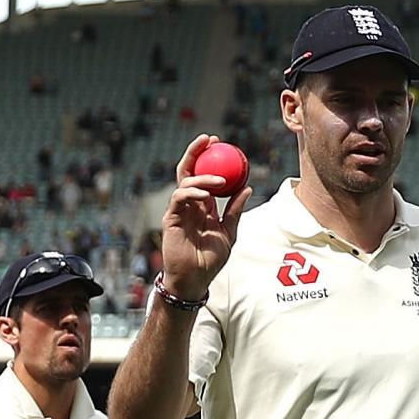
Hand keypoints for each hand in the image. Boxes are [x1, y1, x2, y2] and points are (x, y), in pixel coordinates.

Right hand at [159, 134, 251, 301]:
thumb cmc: (211, 260)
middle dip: (196, 152)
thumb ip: (235, 210)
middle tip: (209, 139)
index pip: (203, 175)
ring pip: (185, 181)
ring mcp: (178, 210)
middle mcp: (189, 204)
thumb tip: (248, 187)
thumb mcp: (229, 232)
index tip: (221, 143)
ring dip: (202, 176)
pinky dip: (192, 192)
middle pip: (188, 170)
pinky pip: (179, 198)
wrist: (195, 279)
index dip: (209, 158)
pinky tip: (206, 194)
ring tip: (221, 181)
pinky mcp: (171, 218)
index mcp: (202, 205)